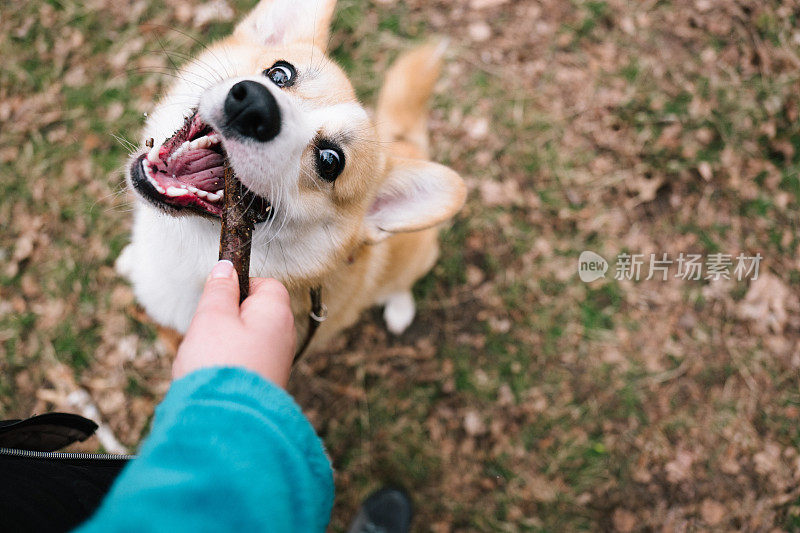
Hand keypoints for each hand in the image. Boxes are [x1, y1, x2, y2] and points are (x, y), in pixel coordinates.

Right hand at [172, 260, 295, 387]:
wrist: (226, 423)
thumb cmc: (219, 364)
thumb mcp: (212, 317)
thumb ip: (220, 290)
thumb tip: (226, 268)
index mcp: (277, 314)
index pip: (268, 285)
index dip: (241, 286)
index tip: (218, 297)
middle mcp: (285, 337)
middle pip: (257, 313)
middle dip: (229, 317)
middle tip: (208, 330)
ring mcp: (278, 362)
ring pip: (249, 339)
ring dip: (226, 343)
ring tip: (207, 357)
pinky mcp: (267, 384)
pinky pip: (247, 362)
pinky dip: (230, 364)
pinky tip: (213, 375)